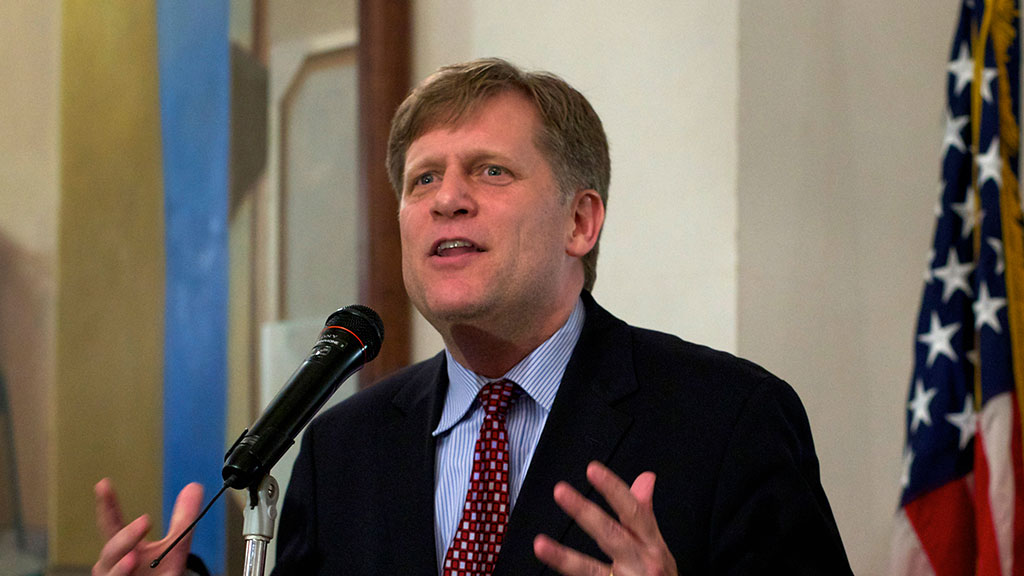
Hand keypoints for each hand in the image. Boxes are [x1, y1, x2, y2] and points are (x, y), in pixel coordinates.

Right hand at [92, 478, 202, 575]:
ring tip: (134, 557)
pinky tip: (131, 569)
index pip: (112, 524)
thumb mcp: (174, 547)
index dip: (107, 505)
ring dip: (120, 566)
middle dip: (126, 536)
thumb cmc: (158, 575)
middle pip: (111, 550)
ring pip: (110, 574)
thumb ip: (183, 519)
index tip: (104, 484)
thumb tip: (194, 487)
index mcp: (125, 549)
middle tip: (146, 521)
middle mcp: (114, 565)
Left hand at [533, 461, 677, 575]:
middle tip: (561, 491)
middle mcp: (640, 564)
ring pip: (591, 570)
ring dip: (564, 558)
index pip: (633, 512)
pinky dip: (568, 573)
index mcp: (651, 545)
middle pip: (610, 535)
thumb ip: (644, 513)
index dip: (613, 489)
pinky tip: (549, 567)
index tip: (593, 469)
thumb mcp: (656, 544)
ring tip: (540, 544)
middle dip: (585, 513)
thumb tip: (646, 478)